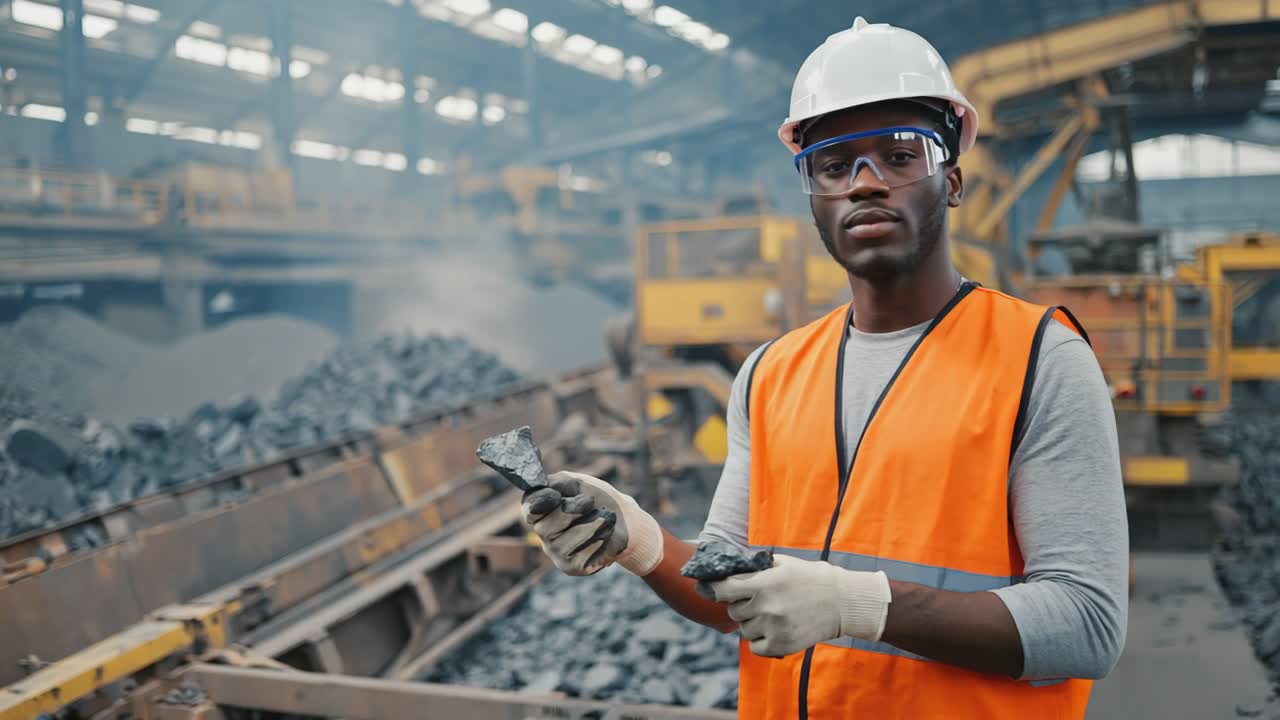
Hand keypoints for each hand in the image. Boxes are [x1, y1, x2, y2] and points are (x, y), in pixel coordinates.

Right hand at [521, 471, 662, 576]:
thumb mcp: (578, 483)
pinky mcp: (571, 567)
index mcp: (540, 510)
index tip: (557, 496)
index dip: (541, 503)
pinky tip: (605, 534)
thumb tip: (544, 488)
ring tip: (604, 517)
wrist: (626, 520)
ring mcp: (555, 552)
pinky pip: (580, 554)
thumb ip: (557, 483)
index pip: (528, 509)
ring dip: (590, 524)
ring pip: (563, 543)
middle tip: (590, 502)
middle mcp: (542, 533)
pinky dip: (598, 539)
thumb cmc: (599, 499)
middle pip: (543, 527)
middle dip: (571, 511)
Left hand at [706, 554, 890, 657]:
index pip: (723, 589)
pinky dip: (760, 640)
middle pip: (733, 610)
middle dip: (741, 605)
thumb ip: (755, 567)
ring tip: (774, 614)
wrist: (842, 602)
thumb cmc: (810, 578)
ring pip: (743, 629)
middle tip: (760, 600)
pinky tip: (775, 629)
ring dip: (752, 623)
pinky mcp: (781, 645)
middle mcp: (766, 606)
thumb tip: (726, 567)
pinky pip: (754, 646)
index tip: (704, 588)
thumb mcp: (783, 563)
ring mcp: (774, 627)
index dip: (711, 588)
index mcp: (765, 583)